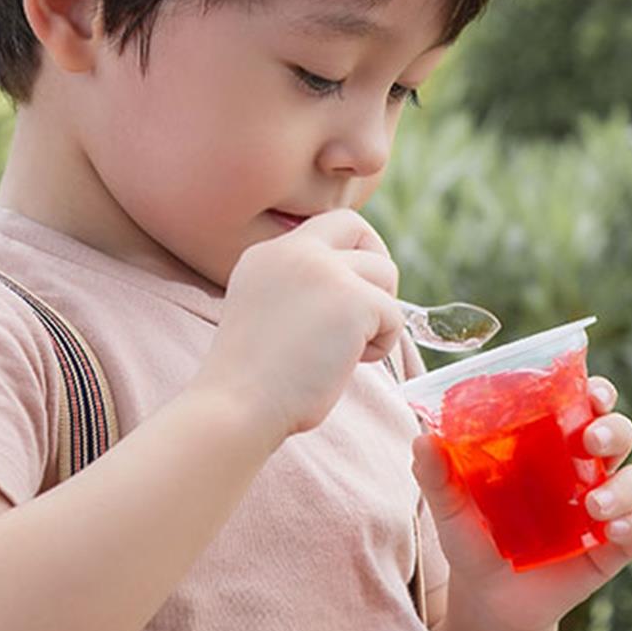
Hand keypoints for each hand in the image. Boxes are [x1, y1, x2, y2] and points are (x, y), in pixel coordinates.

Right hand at [191, 209, 404, 448]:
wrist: (237, 407)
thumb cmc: (254, 380)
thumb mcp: (268, 310)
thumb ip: (303, 288)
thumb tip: (357, 287)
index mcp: (267, 253)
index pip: (327, 223)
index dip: (351, 250)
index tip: (351, 289)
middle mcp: (294, 250)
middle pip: (358, 228)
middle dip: (374, 265)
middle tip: (366, 312)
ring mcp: (325, 271)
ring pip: (385, 272)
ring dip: (379, 312)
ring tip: (348, 349)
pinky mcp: (354, 299)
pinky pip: (394, 314)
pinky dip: (383, 343)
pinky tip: (348, 364)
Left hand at [411, 376, 631, 630]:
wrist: (489, 604)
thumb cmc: (474, 541)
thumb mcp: (452, 510)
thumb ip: (437, 477)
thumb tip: (421, 438)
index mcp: (553, 444)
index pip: (587, 403)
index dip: (598, 391)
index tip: (593, 391)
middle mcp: (587, 469)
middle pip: (620, 432)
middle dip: (614, 428)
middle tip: (590, 440)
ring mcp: (606, 507)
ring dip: (625, 486)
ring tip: (595, 506)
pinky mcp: (617, 547)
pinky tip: (616, 534)